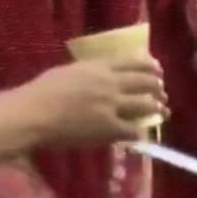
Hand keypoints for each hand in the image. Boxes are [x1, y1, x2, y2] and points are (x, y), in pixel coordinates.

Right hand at [26, 57, 168, 146]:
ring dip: (157, 108)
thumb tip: (97, 75)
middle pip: (145, 81)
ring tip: (162, 112)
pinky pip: (133, 130)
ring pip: (146, 104)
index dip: (149, 65)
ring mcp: (112, 105)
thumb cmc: (42, 91)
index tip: (157, 69)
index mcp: (98, 67)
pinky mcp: (109, 127)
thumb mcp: (68, 71)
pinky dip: (140, 133)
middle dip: (157, 87)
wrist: (34, 113)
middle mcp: (110, 83)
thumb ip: (88, 72)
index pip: (133, 61)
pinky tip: (142, 136)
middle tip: (162, 92)